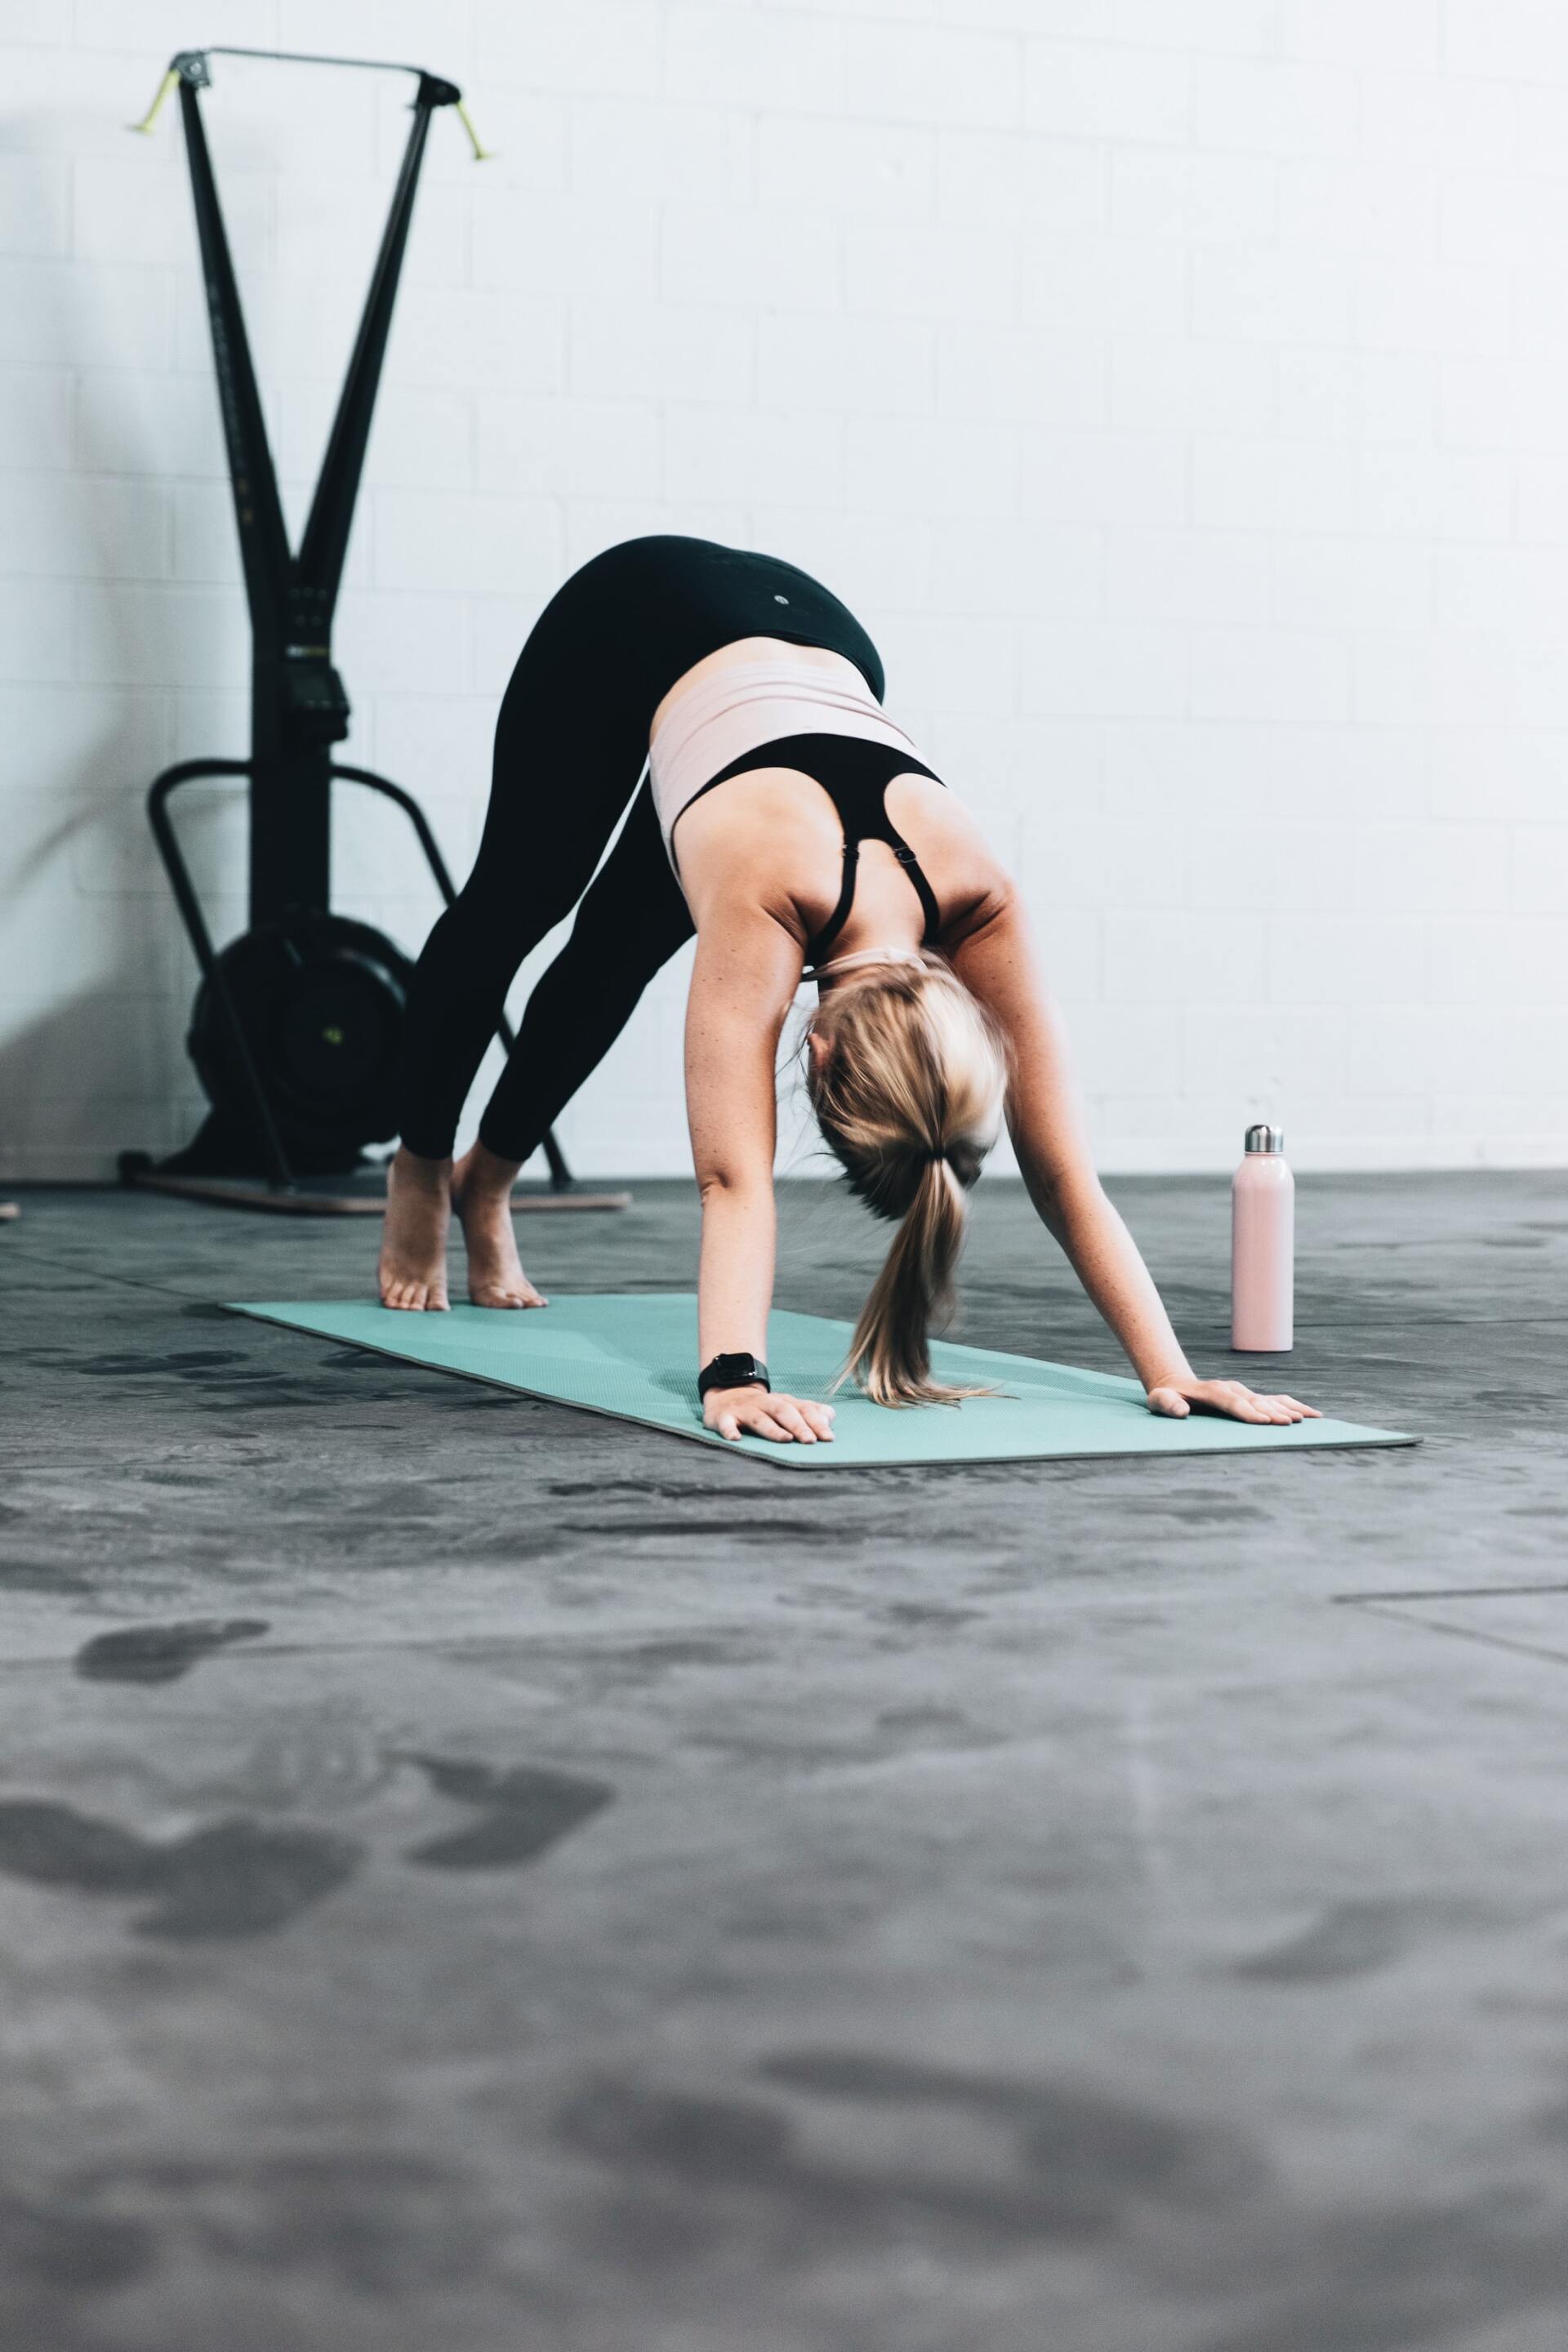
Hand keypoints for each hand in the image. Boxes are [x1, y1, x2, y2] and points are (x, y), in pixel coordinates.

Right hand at [702, 1386, 835, 1444]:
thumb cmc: (765, 1408)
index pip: (803, 1410)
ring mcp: (745, 1410)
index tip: (829, 1438)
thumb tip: (829, 1418)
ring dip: (773, 1429)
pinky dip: (730, 1430)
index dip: (817, 1423)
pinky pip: (727, 1423)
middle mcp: (766, 1404)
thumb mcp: (788, 1406)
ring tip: (786, 1439)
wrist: (728, 1394)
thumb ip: (810, 1412)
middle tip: (810, 1441)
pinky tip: (735, 1439)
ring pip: (760, 1418)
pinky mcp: (725, 1417)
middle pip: (784, 1412)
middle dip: (798, 1426)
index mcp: (784, 1402)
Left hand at [1146, 1374, 1320, 1425]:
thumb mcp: (1159, 1401)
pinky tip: (1312, 1414)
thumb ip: (1168, 1405)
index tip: (1263, 1421)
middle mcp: (1232, 1389)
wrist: (1176, 1385)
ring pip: (1270, 1400)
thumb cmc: (1167, 1398)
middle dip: (1273, 1412)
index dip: (1247, 1412)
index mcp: (1213, 1391)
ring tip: (1308, 1419)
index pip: (1232, 1402)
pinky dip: (1294, 1406)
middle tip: (1291, 1424)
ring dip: (1289, 1409)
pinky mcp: (1251, 1397)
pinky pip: (1276, 1400)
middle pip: (1256, 1401)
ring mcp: (1243, 1392)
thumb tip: (1181, 1412)